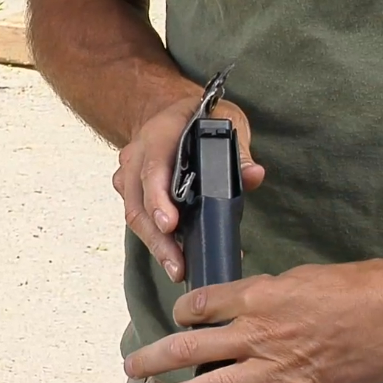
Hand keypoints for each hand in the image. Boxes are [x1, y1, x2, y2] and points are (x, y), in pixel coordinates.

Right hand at [112, 96, 265, 281]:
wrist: (167, 112)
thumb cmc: (197, 119)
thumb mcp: (224, 122)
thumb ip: (239, 150)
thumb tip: (254, 175)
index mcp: (158, 135)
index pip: (153, 170)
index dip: (159, 199)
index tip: (170, 225)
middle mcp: (136, 157)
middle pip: (138, 203)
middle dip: (157, 238)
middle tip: (177, 265)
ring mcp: (128, 177)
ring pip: (135, 216)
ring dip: (156, 246)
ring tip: (178, 269)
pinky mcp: (131, 194)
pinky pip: (139, 219)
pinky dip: (158, 240)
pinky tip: (179, 258)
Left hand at [123, 259, 382, 382]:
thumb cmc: (354, 286)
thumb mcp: (300, 277)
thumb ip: (266, 293)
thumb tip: (242, 302)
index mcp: (259, 296)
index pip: (202, 305)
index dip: (183, 311)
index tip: (180, 317)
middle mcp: (259, 333)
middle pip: (193, 347)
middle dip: (157, 357)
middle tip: (133, 365)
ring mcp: (279, 368)